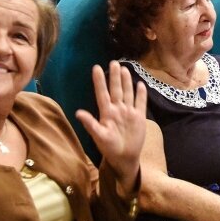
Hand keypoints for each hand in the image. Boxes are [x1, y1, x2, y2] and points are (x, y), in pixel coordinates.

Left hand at [76, 61, 146, 181]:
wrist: (125, 158)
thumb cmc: (109, 148)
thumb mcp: (99, 137)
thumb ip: (90, 124)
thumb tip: (78, 113)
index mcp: (106, 113)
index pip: (102, 93)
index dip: (99, 81)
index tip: (96, 68)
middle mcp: (117, 109)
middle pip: (116, 90)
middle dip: (115, 76)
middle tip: (114, 62)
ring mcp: (129, 112)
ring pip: (127, 93)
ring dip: (126, 81)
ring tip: (125, 69)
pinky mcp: (139, 117)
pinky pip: (140, 103)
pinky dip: (141, 94)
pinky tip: (140, 84)